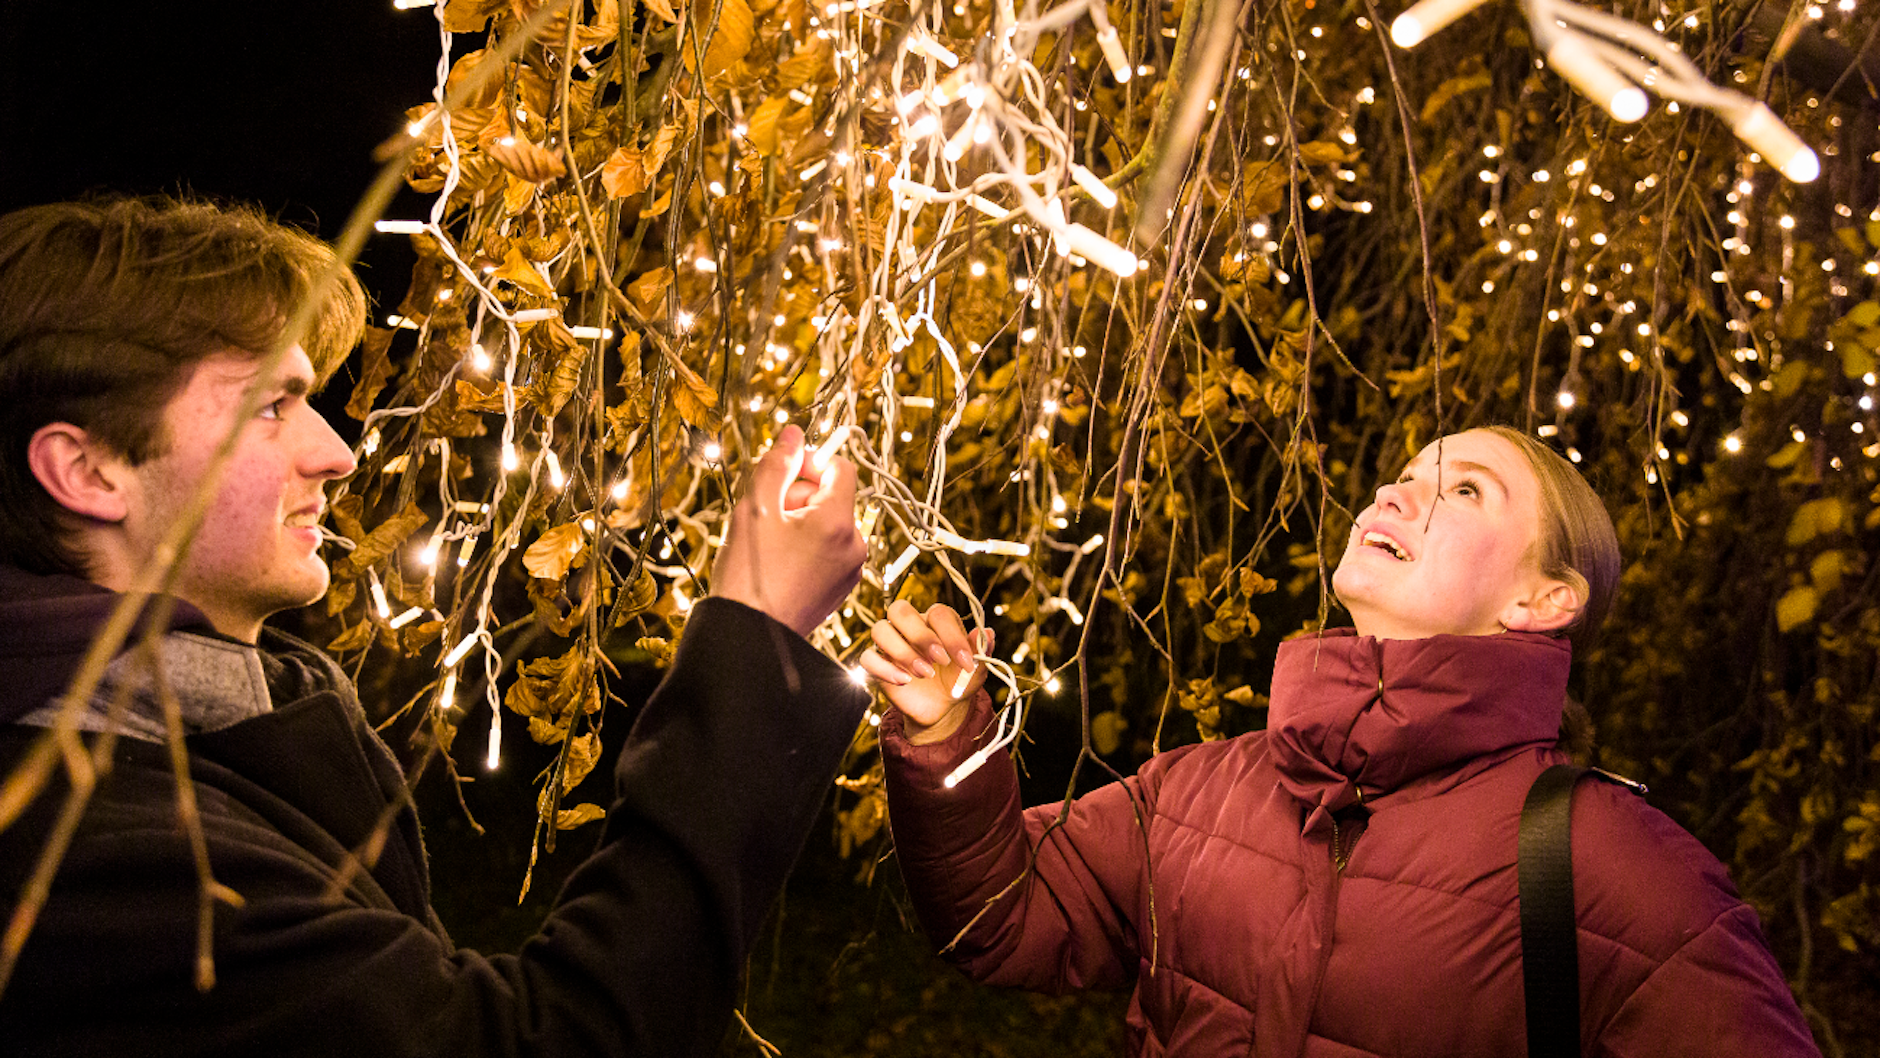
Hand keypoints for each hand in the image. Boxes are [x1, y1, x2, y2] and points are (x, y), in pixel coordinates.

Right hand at [710, 425, 865, 637]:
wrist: (749, 636)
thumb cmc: (749, 574)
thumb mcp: (755, 508)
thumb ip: (777, 464)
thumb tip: (795, 434)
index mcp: (837, 522)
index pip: (839, 467)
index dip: (809, 463)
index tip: (780, 476)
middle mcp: (854, 544)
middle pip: (832, 495)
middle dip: (799, 495)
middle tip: (765, 516)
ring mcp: (851, 569)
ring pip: (828, 523)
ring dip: (799, 521)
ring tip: (768, 543)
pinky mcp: (841, 588)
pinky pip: (828, 549)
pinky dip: (805, 546)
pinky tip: (778, 563)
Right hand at [858, 601, 992, 744]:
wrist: (942, 708)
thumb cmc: (958, 681)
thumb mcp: (975, 671)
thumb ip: (981, 651)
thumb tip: (987, 632)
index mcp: (936, 621)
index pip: (938, 613)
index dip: (952, 635)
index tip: (966, 662)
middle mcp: (910, 626)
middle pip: (900, 610)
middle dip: (921, 635)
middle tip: (940, 661)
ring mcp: (890, 643)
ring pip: (880, 629)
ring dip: (902, 651)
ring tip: (924, 674)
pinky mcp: (877, 664)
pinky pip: (867, 657)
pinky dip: (884, 668)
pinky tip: (904, 682)